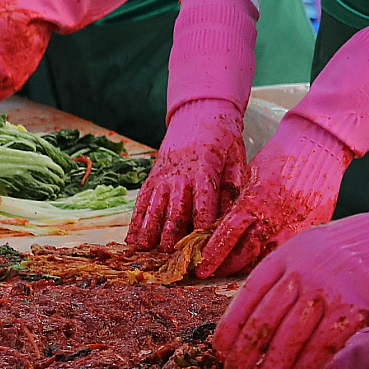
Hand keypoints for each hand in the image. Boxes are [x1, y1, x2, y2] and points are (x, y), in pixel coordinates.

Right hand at [126, 98, 247, 249]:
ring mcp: (163, 175)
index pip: (203, 200)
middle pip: (175, 208)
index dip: (203, 224)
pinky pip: (141, 201)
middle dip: (172, 234)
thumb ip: (234, 185)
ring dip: (149, 231)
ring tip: (145, 252)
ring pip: (154, 207)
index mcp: (205, 168)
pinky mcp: (152, 178)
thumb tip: (234, 215)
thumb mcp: (237, 158)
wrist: (200, 111)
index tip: (203, 246)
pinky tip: (131, 240)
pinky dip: (135, 221)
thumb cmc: (224, 138)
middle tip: (171, 257)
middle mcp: (180, 173)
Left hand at [196, 116, 354, 276]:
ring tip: (236, 270)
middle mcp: (272, 220)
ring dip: (248, 267)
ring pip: (265, 261)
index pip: (225, 238)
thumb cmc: (281, 156)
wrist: (318, 146)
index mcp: (252, 202)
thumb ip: (238, 204)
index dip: (211, 256)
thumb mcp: (250, 178)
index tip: (202, 267)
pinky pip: (287, 253)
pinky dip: (273, 258)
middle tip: (215, 272)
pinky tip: (264, 260)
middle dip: (225, 267)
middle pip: (242, 256)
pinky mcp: (310, 230)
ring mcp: (293, 228)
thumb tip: (220, 228)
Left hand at [214, 209, 368, 368]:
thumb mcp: (311, 249)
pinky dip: (309, 366)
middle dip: (248, 358)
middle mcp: (301, 271)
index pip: (247, 296)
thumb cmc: (355, 250)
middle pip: (265, 322)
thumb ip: (286, 275)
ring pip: (290, 338)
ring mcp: (327, 289)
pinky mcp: (353, 307)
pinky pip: (324, 343)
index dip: (232, 328)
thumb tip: (256, 308)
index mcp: (286, 256)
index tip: (222, 353)